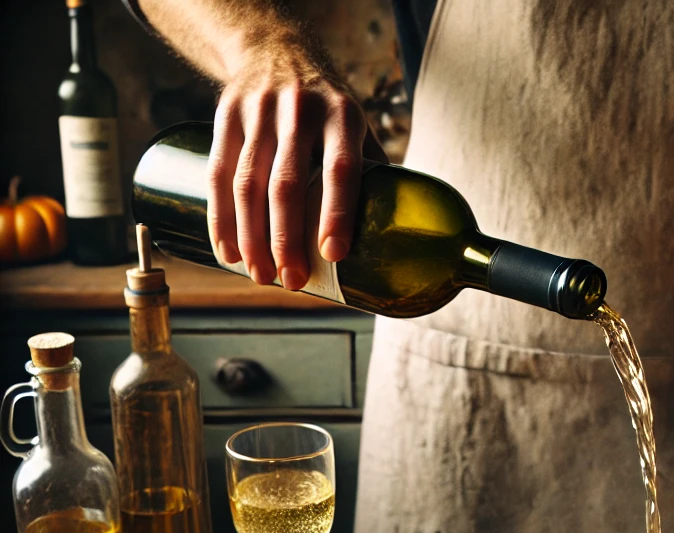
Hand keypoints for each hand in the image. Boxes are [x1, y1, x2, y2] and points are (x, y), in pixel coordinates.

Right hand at [208, 46, 386, 289]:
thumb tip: (395, 233)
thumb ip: (372, 172)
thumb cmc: (327, 107)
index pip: (340, 169)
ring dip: (252, 237)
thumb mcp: (357, 126)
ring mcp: (258, 112)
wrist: (274, 49)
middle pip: (287, 183)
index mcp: (342, 116)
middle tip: (292, 282)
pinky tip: (229, 252)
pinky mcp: (225, 116)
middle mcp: (300, 110)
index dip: (337, 214)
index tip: (333, 255)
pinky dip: (220, 218)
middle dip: (287, 239)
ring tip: (261, 276)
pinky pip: (217, 173)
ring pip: (248, 183)